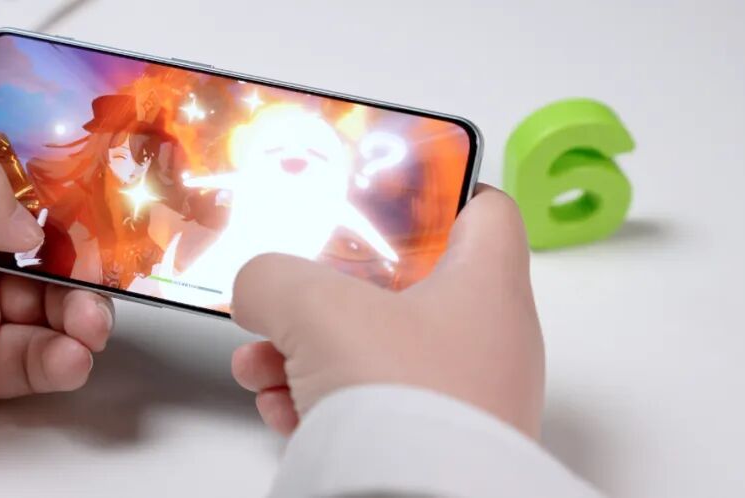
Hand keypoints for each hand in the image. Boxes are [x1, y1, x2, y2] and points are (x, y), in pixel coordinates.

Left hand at [0, 112, 114, 453]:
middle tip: (105, 266)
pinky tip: (67, 354)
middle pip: (53, 239)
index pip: (20, 162)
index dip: (67, 171)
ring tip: (87, 320)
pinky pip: (36, 360)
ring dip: (86, 308)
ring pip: (56, 302)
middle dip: (90, 251)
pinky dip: (63, 358)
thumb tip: (34, 224)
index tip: (105, 185)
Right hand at [230, 185, 543, 437]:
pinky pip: (376, 406)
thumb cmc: (402, 399)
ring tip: (260, 362)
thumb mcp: (317, 308)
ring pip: (380, 351)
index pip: (482, 208)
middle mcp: (488, 340)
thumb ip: (273, 279)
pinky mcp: (435, 443)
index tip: (382, 188)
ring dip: (310, 351)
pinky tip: (280, 407)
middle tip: (289, 291)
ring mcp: (465, 398)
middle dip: (329, 292)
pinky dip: (325, 399)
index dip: (433, 188)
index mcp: (486, 285)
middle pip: (407, 287)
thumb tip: (256, 288)